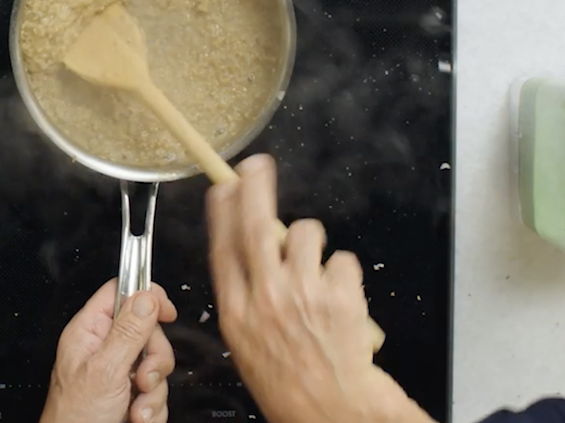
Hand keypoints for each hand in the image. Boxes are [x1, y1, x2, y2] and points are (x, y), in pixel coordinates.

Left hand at [40, 280, 177, 422]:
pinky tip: (137, 417)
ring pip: (157, 365)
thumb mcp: (105, 370)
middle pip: (148, 331)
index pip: (120, 293)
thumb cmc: (74, 419)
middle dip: (154, 359)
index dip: (146, 296)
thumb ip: (128, 331)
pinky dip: (153, 409)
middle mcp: (104, 350)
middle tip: (142, 378)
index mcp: (89, 332)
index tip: (165, 312)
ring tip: (136, 406)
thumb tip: (146, 296)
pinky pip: (158, 392)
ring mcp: (120, 374)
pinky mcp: (132, 397)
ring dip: (153, 391)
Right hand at [206, 154, 436, 422]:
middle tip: (257, 166)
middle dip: (254, 187)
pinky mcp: (339, 295)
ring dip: (311, 241)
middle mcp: (267, 297)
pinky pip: (342, 259)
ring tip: (316, 267)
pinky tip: (341, 295)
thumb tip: (255, 252)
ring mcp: (303, 293)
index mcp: (237, 312)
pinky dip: (343, 271)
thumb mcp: (248, 343)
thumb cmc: (290, 383)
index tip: (223, 188)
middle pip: (255, 225)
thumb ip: (247, 296)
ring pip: (305, 234)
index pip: (222, 247)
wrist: (332, 409)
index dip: (221, 211)